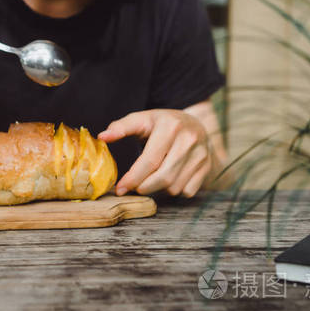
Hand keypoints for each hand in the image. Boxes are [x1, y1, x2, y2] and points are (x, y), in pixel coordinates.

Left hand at [98, 109, 213, 196]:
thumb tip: (102, 136)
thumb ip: (121, 127)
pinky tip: (169, 177)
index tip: (120, 188)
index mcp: (170, 126)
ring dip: (158, 188)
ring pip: (175, 187)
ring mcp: (201, 155)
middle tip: (133, 187)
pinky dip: (175, 190)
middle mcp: (189, 140)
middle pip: (163, 177)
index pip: (150, 160)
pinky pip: (187, 191)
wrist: (194, 122)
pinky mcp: (207, 167)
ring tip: (151, 177)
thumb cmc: (162, 123)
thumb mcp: (142, 119)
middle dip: (144, 187)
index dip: (133, 177)